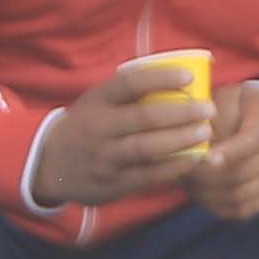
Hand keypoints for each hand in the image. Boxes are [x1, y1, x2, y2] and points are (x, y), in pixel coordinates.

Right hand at [25, 58, 221, 209]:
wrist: (50, 165)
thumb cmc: (89, 125)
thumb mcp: (99, 101)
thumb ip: (130, 91)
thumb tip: (187, 75)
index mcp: (98, 101)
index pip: (130, 84)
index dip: (161, 79)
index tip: (189, 77)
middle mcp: (99, 128)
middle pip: (144, 118)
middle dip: (181, 113)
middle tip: (208, 109)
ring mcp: (104, 157)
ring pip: (146, 148)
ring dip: (180, 140)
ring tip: (205, 132)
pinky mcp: (111, 183)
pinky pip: (147, 175)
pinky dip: (173, 167)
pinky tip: (193, 159)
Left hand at [185, 79, 258, 220]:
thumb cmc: (242, 107)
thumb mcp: (231, 99)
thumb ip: (218, 114)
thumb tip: (203, 137)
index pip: (253, 140)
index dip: (230, 152)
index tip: (206, 157)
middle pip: (243, 172)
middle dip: (208, 175)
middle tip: (183, 169)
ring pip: (239, 195)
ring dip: (208, 191)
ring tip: (188, 180)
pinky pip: (240, 210)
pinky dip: (217, 204)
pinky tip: (201, 191)